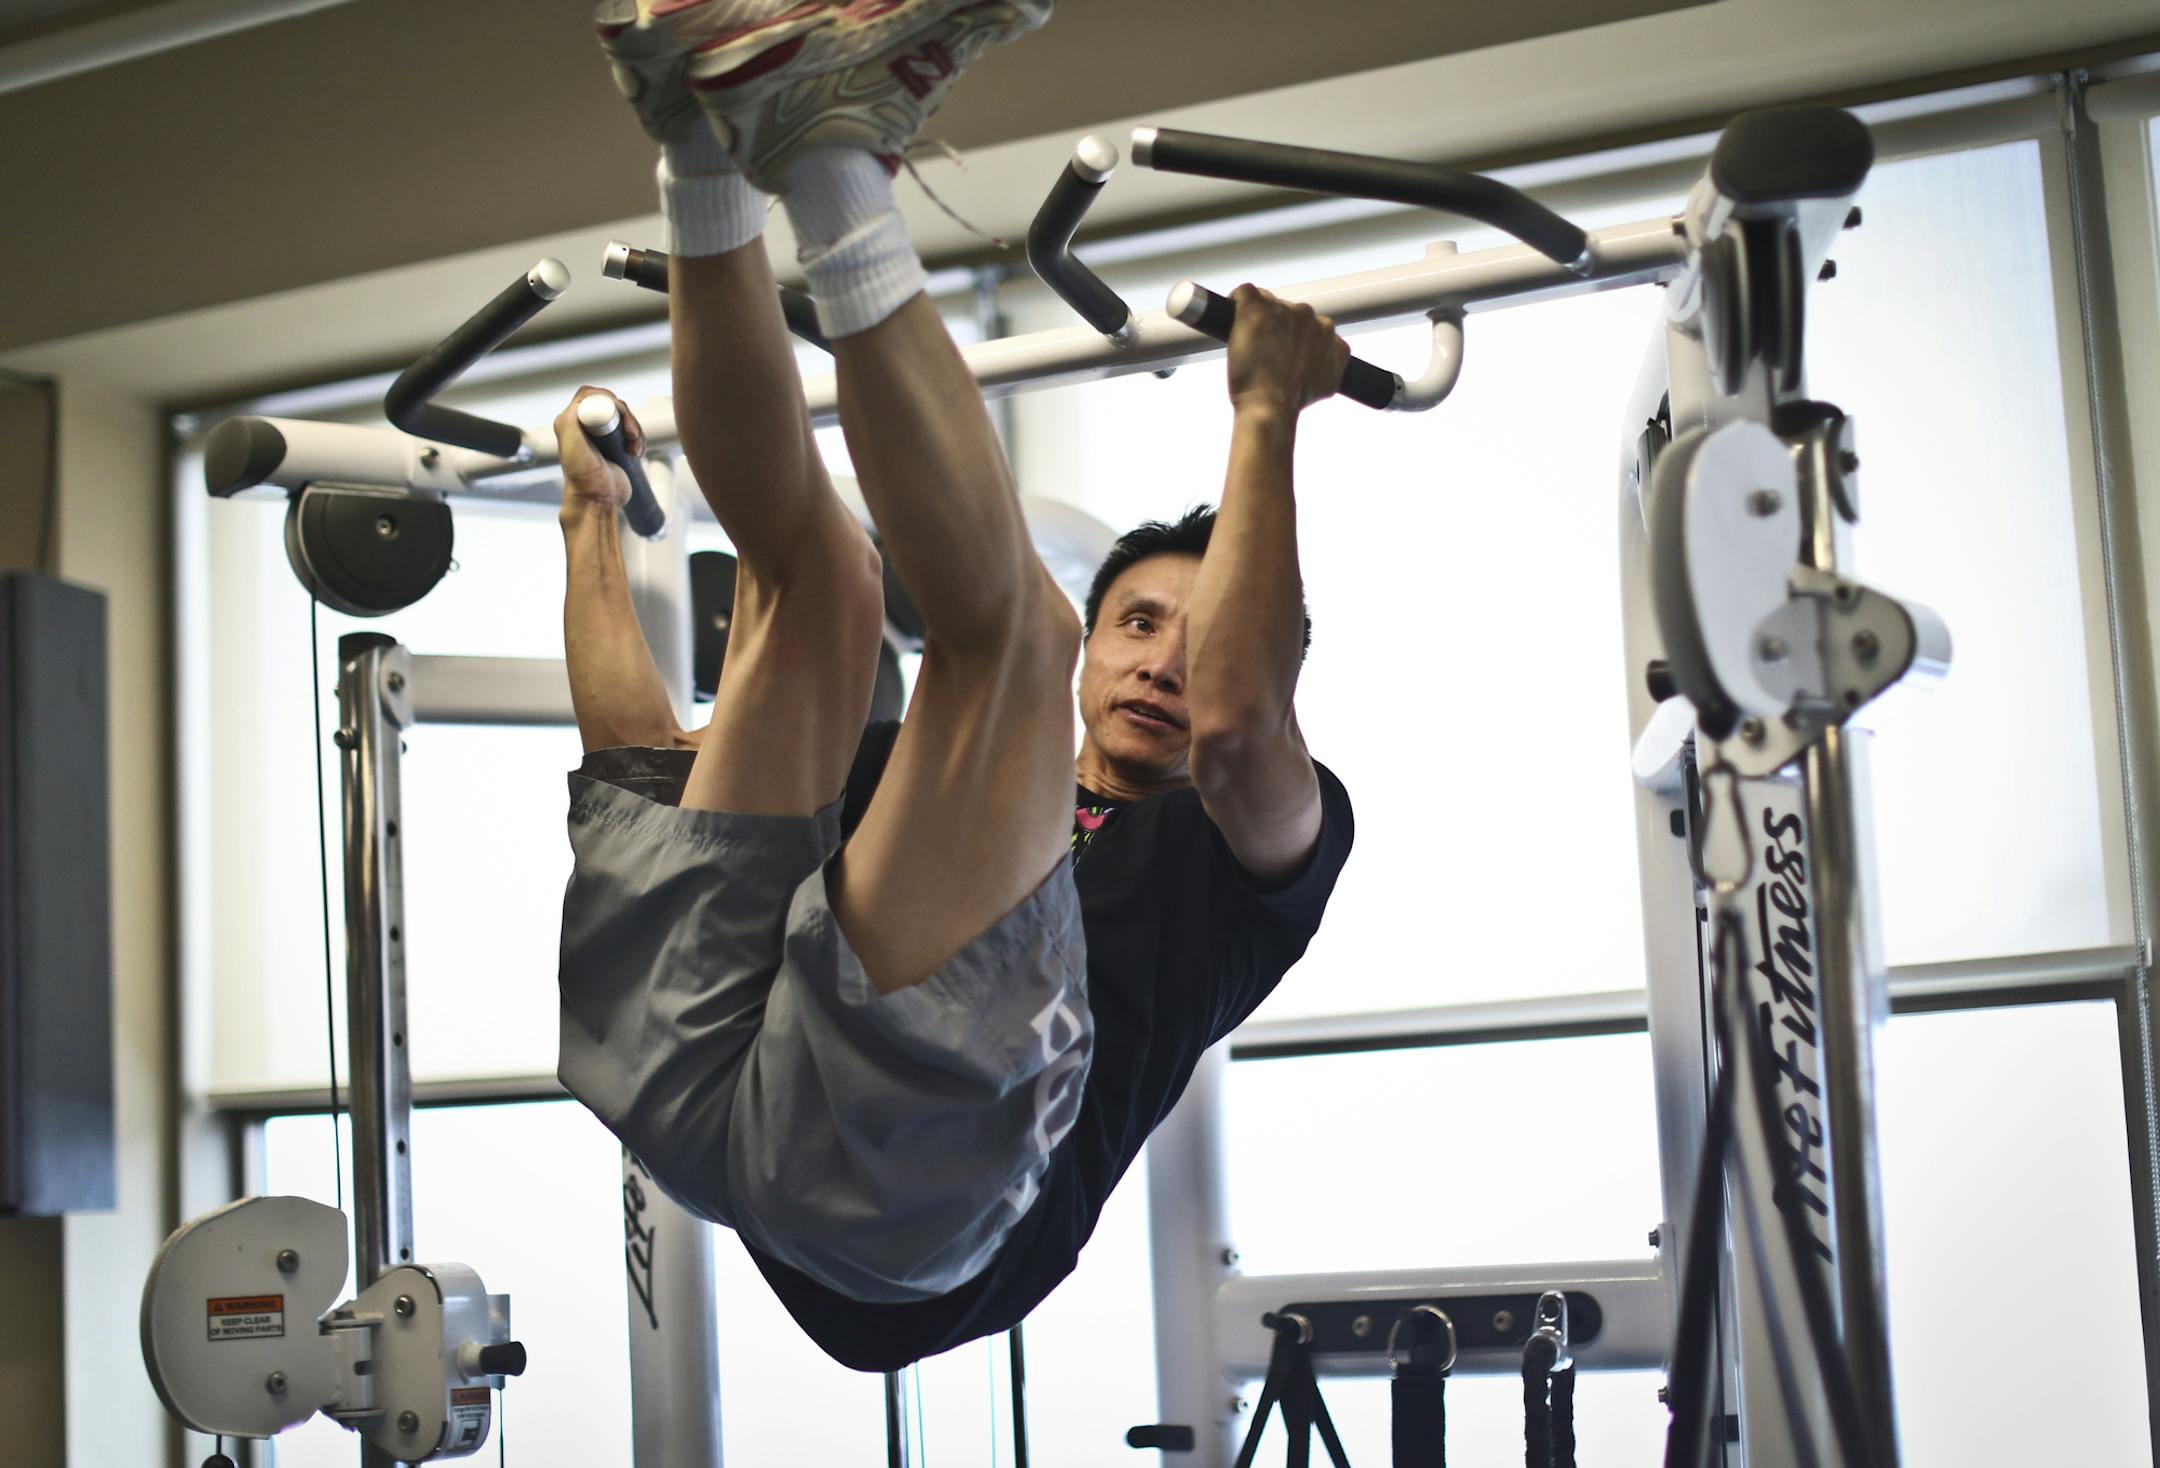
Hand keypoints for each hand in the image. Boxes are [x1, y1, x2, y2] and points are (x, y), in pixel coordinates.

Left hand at [554, 386, 642, 514]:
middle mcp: (585, 426)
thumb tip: (588, 397)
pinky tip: (635, 453)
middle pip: (611, 405)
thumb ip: (572, 415)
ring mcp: (602, 436)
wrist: (597, 499)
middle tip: (630, 434)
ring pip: (624, 418)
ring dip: (635, 430)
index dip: (609, 400)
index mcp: (571, 421)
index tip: (620, 413)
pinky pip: (632, 432)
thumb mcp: (570, 438)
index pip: (591, 395)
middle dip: (626, 417)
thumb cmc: (582, 474)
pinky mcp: (616, 446)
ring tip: (633, 449)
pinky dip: (639, 439)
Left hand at [1224, 284, 1349, 417]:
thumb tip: (1330, 365)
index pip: (1307, 321)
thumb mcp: (1327, 384)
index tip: (1279, 350)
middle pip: (1287, 310)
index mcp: (1327, 331)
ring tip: (1249, 347)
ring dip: (1257, 319)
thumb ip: (1332, 365)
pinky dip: (1236, 303)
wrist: (1270, 406)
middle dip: (1275, 326)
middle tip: (1263, 352)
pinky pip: (1245, 293)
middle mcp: (1308, 316)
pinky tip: (1232, 322)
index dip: (1290, 335)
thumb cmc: (1292, 401)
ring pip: (1266, 303)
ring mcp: (1282, 309)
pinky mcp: (1255, 307)